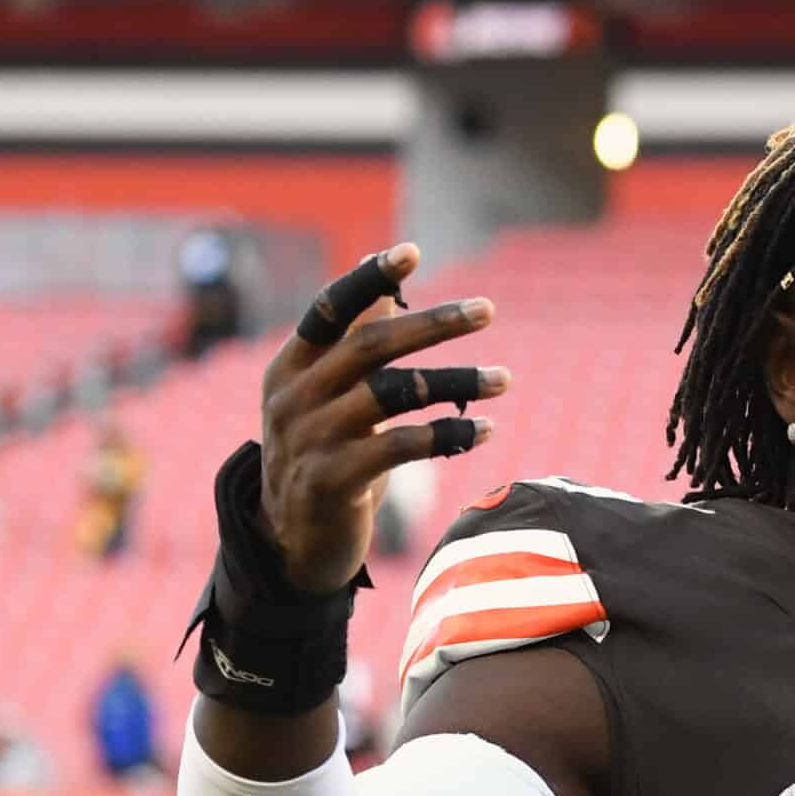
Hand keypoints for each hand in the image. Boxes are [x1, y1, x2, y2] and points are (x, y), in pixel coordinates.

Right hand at [256, 244, 510, 592]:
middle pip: (370, 346)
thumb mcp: (328, 397)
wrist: (292, 542)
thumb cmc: (324, 455)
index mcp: (290, 367)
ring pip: (393, 396)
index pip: (330, 309)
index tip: (411, 253)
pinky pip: (402, 448)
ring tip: (504, 378)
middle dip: (432, 325)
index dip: (368, 278)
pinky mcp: (335, 481)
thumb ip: (353, 343)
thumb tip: (388, 285)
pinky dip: (449, 436)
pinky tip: (484, 431)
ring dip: (455, 382)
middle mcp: (294, 398)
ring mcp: (311, 439)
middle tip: (486, 310)